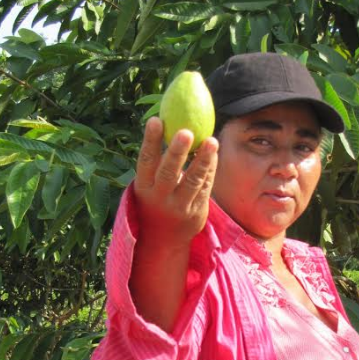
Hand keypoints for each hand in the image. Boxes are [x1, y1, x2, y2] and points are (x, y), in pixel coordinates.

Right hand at [133, 116, 218, 250]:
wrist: (163, 239)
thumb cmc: (155, 199)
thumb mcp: (149, 184)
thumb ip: (157, 160)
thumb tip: (167, 120)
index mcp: (144, 186)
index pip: (145, 161)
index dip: (150, 141)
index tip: (156, 120)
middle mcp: (160, 197)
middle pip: (168, 173)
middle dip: (177, 152)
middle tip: (186, 131)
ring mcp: (179, 206)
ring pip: (193, 181)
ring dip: (203, 160)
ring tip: (212, 141)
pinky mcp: (196, 211)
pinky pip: (205, 187)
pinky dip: (210, 169)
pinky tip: (214, 153)